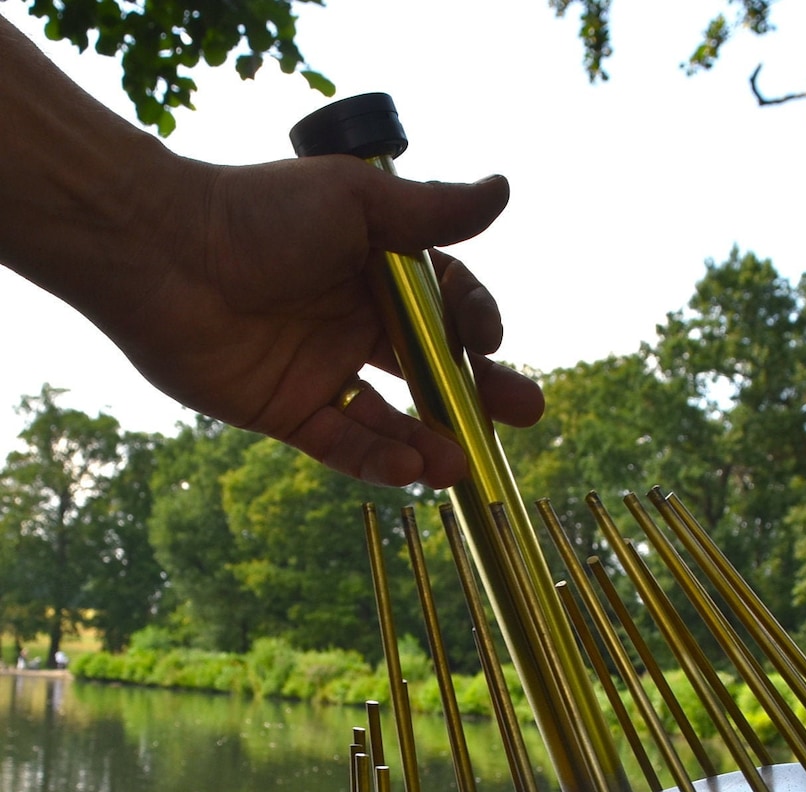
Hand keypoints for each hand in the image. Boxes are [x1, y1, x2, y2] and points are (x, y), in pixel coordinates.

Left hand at [108, 156, 542, 487]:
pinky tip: (414, 467)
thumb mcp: (357, 203)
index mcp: (376, 272)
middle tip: (526, 413)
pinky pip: (344, 444)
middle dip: (480, 392)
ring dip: (434, 438)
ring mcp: (324, 372)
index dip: (475, 324)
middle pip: (431, 368)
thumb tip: (504, 190)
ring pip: (394, 417)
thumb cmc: (258, 215)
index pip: (445, 307)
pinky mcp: (290, 413)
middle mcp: (354, 323)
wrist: (160, 253)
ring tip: (465, 462)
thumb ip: (432, 211)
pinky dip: (380, 459)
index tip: (490, 339)